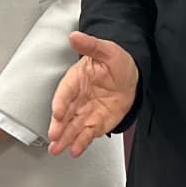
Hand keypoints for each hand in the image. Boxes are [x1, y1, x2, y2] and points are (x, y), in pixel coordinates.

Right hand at [48, 33, 137, 156]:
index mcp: (76, 79)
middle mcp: (78, 98)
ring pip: (73, 127)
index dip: (60, 103)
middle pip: (65, 114)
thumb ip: (91, 45)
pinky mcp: (96, 123)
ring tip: (57, 149)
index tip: (57, 112)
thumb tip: (74, 36)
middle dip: (59, 126)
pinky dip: (81, 143)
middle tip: (53, 137)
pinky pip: (87, 134)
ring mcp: (86, 112)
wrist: (132, 76)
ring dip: (65, 138)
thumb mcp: (107, 50)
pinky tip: (75, 151)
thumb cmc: (116, 62)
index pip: (65, 92)